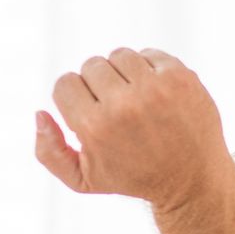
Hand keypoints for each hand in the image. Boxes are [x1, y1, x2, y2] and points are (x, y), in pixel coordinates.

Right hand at [34, 45, 231, 211]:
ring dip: (122, 74)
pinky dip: (148, 69)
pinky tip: (155, 93)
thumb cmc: (135, 178)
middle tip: (116, 110)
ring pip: (118, 56)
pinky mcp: (181, 77)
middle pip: (90, 65)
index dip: (74, 99)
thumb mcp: (84, 180)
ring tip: (135, 99)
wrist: (194, 180)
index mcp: (96, 127)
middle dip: (98, 85)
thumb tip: (39, 114)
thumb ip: (49, 152)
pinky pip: (148, 53)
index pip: (64, 84)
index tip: (91, 114)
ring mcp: (156, 88)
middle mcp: (125, 104)